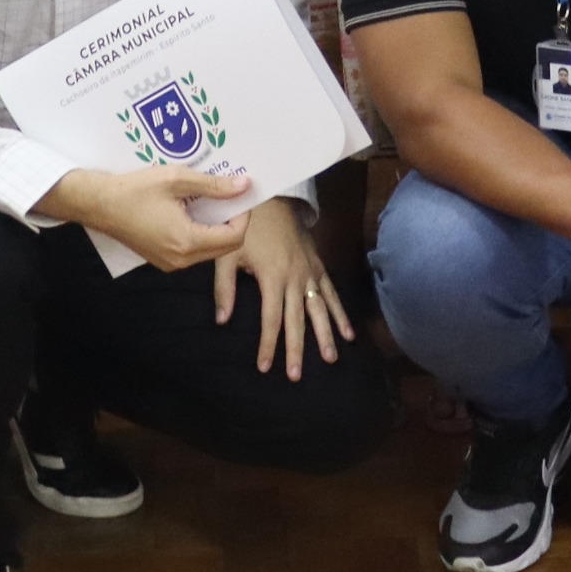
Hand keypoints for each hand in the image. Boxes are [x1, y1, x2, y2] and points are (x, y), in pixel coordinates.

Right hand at [48, 165, 255, 271]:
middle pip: (225, 247)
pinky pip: (193, 251)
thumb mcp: (177, 180)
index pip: (234, 237)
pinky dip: (200, 233)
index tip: (238, 195)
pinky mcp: (162, 260)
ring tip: (209, 201)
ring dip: (216, 228)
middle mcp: (181, 259)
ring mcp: (170, 263)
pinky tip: (191, 212)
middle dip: (232, 222)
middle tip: (227, 197)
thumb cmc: (134, 190)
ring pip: (209, 250)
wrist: (99, 204)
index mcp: (187, 241)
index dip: (243, 216)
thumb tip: (243, 185)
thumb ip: (213, 185)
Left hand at [212, 197, 352, 379]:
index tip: (265, 367)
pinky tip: (348, 334)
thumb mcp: (227, 254)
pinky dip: (340, 313)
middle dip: (296, 349)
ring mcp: (310, 272)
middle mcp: (295, 278)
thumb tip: (222, 321)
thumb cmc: (246, 227)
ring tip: (330, 359)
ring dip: (325, 335)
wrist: (271, 196)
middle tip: (295, 375)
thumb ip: (224, 288)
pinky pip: (331, 293)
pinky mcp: (318, 265)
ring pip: (320, 309)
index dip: (268, 345)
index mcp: (273, 277)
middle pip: (297, 320)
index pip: (271, 319)